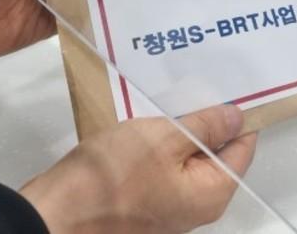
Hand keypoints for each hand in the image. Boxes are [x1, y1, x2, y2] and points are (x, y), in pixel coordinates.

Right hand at [20, 105, 256, 233]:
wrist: (54, 214)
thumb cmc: (115, 175)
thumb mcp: (165, 139)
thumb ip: (206, 127)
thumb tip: (238, 117)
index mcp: (212, 194)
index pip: (243, 149)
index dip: (240, 118)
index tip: (232, 87)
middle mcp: (197, 206)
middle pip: (216, 155)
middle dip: (210, 122)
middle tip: (203, 83)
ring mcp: (170, 207)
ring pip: (188, 159)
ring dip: (183, 131)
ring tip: (177, 95)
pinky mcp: (144, 203)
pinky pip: (165, 168)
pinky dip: (163, 144)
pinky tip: (153, 119)